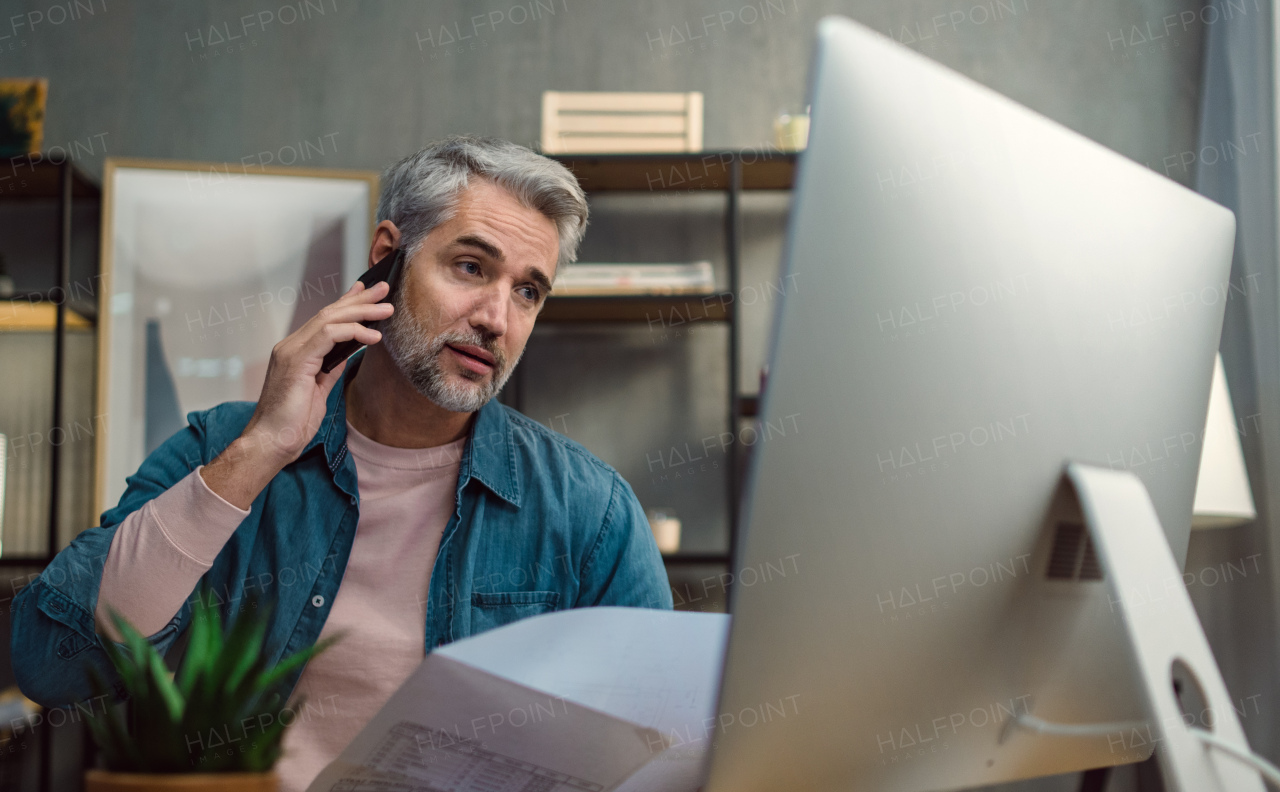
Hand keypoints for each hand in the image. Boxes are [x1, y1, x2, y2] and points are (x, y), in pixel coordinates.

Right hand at [200, 280, 393, 508]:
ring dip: (362, 312)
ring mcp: (291, 351)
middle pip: (329, 313)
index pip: (325, 320)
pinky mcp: (296, 360)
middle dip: (359, 300)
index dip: (346, 304)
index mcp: (296, 352)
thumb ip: (329, 368)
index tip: (366, 293)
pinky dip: (353, 332)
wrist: (272, 442)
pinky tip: (372, 336)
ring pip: (330, 319)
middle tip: (383, 289)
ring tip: (387, 309)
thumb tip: (347, 354)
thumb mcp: (318, 390)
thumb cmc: (292, 423)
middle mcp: (291, 346)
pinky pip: (328, 335)